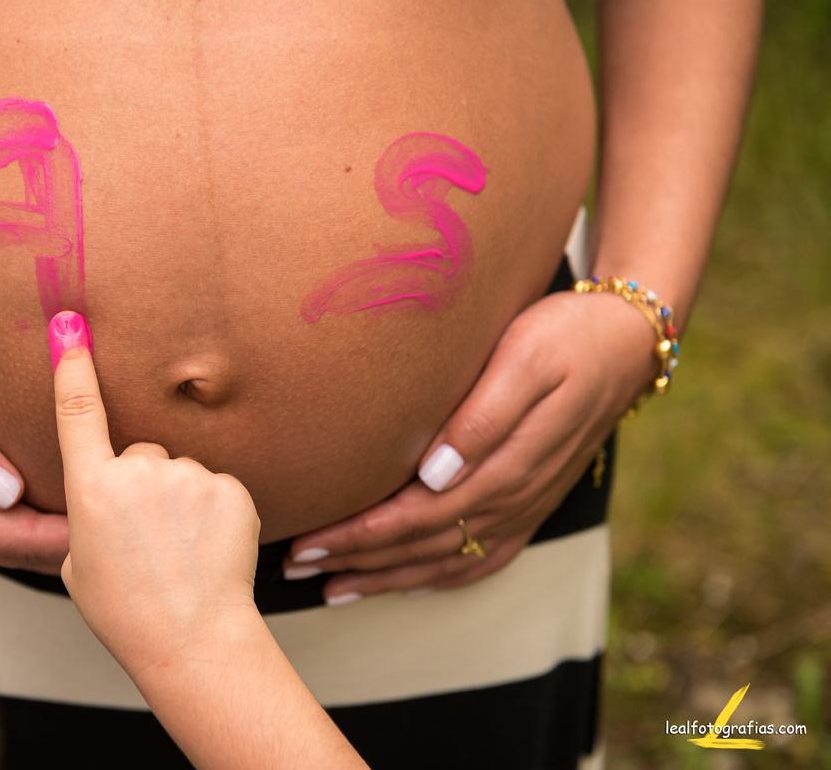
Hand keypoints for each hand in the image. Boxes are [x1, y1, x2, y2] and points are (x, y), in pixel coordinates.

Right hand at [51, 312, 260, 676]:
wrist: (193, 640)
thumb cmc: (129, 612)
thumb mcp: (79, 565)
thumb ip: (88, 514)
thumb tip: (105, 495)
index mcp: (91, 489)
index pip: (77, 411)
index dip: (71, 364)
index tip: (68, 323)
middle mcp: (138, 472)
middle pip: (141, 454)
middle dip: (144, 485)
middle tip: (150, 538)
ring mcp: (189, 477)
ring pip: (181, 472)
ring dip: (181, 500)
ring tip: (182, 549)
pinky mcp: (231, 487)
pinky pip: (216, 486)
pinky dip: (215, 510)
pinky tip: (209, 545)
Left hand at [284, 289, 657, 599]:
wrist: (628, 342)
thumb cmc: (566, 336)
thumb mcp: (526, 359)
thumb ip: (482, 418)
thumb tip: (434, 474)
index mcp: (506, 465)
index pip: (417, 515)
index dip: (360, 534)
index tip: (308, 542)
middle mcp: (515, 499)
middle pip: (422, 545)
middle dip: (356, 560)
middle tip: (295, 564)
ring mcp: (526, 508)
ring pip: (446, 560)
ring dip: (386, 578)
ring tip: (331, 587)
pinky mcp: (533, 505)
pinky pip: (483, 560)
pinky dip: (438, 579)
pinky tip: (405, 585)